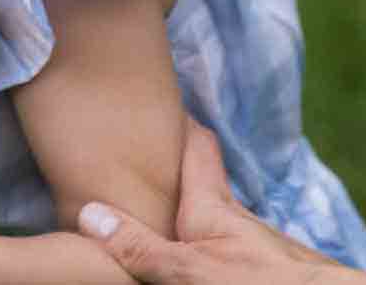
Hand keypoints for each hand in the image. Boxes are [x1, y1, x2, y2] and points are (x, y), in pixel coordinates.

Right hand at [78, 120, 355, 284]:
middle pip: (209, 188)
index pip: (197, 149)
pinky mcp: (276, 272)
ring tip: (177, 219)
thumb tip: (89, 213)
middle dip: (184, 175)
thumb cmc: (261, 283)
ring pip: (224, 225)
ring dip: (202, 220)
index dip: (182, 122)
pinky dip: (222, 250)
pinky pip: (239, 252)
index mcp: (213, 208)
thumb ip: (141, 247)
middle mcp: (239, 221)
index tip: (170, 99)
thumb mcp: (189, 269)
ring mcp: (261, 249)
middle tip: (157, 161)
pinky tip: (218, 265)